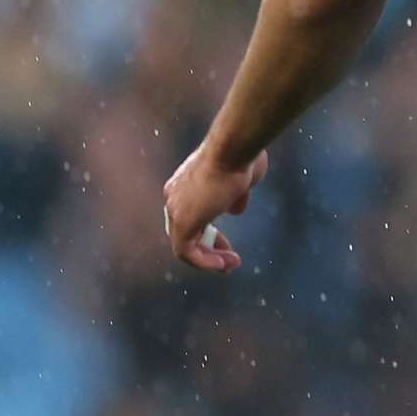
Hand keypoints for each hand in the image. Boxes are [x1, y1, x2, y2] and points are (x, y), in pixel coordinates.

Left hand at [163, 143, 262, 272]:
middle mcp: (175, 197)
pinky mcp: (182, 222)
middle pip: (186, 231)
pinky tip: (223, 264)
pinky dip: (204, 262)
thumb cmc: (240, 156)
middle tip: (227, 259)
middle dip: (209, 248)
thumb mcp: (241, 179)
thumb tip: (235, 210)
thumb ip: (236, 196)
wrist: (233, 149)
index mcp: (185, 185)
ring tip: (229, 265)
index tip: (228, 242)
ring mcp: (176, 209)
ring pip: (184, 244)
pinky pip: (187, 252)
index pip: (193, 214)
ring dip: (208, 259)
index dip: (211, 231)